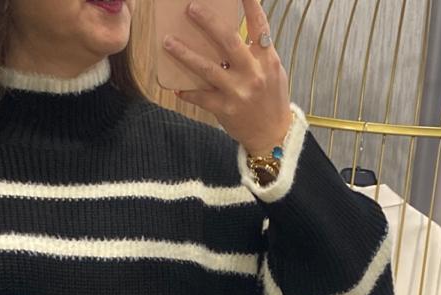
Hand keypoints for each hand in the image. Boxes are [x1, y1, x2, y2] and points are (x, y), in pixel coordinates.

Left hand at [162, 0, 293, 155]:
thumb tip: (232, 32)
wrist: (272, 136)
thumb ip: (257, 53)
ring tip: (168, 41)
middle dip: (208, 22)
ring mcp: (238, 92)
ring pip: (208, 68)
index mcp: (267, 60)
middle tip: (191, 8)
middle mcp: (253, 73)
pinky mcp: (225, 109)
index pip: (259, 26)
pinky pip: (201, 97)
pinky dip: (188, 91)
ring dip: (185, 54)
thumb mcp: (272, 72)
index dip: (250, 4)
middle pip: (229, 41)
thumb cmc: (271, 100)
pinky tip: (176, 86)